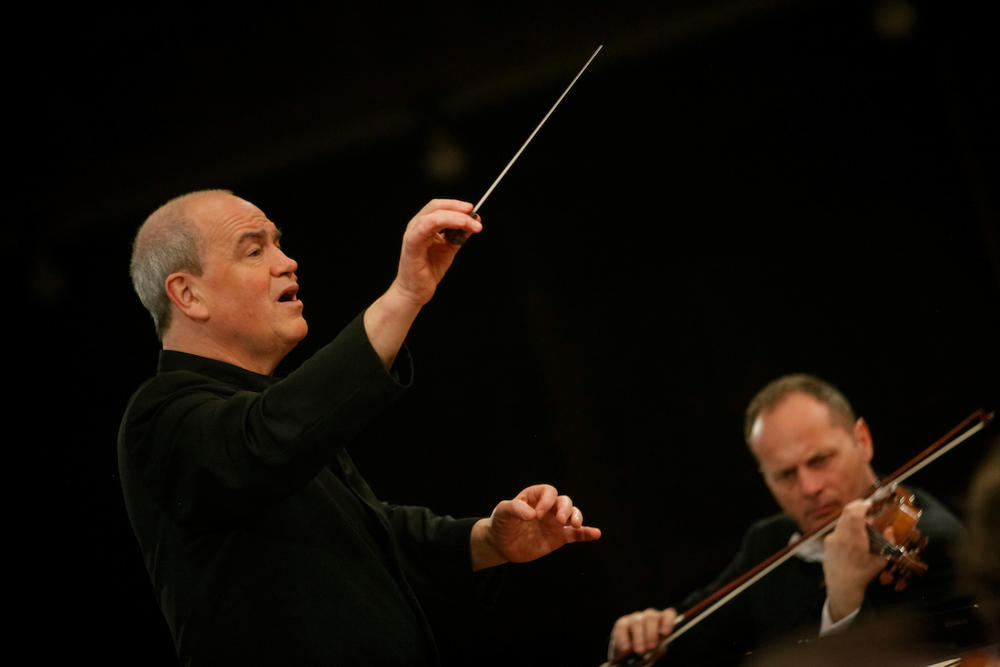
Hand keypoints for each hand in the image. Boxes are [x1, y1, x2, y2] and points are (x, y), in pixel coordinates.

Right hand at [392, 199, 481, 306]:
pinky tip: (457, 229)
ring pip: (433, 216)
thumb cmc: (429, 270)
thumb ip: (460, 235)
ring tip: (471, 224)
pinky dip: (443, 223)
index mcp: (424, 225)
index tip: (472, 210)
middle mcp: (416, 226)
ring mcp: (412, 234)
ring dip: (455, 217)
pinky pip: (424, 228)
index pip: (439, 207)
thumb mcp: (449, 248)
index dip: (456, 205)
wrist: (415, 291)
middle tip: (474, 215)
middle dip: (457, 208)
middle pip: (436, 207)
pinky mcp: (411, 245)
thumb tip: (475, 221)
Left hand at [469, 484, 600, 570]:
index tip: (536, 515)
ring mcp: (555, 523)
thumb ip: (515, 509)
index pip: (549, 492)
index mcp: (536, 496)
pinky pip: (576, 535)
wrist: (502, 544)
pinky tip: (596, 533)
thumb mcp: (503, 512)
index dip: (546, 501)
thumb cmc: (501, 523)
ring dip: (577, 517)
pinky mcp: (558, 538)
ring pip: (572, 515)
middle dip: (565, 509)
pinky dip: (586, 533)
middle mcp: (548, 507)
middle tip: (559, 520)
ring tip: (575, 525)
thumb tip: (532, 515)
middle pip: (564, 502)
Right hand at [610, 607, 676, 660]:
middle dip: (651, 633)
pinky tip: (626, 648)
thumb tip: (659, 648)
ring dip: (639, 637)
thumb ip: (658, 648)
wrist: (628, 657)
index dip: (668, 621)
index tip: (665, 633)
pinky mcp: (622, 623)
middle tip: (650, 647)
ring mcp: (635, 618)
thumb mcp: (655, 651)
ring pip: (637, 622)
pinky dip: (624, 639)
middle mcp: (649, 617)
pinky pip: (623, 627)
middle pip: (652, 617)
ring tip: (639, 651)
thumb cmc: (646, 652)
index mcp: (662, 622)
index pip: (668, 614)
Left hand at [823, 499, 888, 620]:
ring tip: (863, 526)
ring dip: (852, 519)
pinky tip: (854, 537)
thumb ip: (887, 543)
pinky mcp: (827, 543)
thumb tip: (889, 529)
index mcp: (853, 538)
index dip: (862, 505)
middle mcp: (840, 536)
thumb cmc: (863, 574)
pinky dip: (846, 528)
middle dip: (858, 509)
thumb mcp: (880, 561)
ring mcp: (831, 539)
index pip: (854, 512)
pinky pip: (837, 530)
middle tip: (867, 510)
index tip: (869, 504)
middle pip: (846, 513)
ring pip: (841, 521)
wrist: (842, 587)